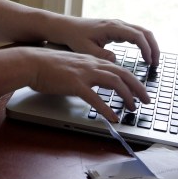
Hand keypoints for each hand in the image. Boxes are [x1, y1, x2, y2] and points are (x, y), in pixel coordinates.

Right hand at [28, 47, 150, 123]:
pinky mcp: (75, 84)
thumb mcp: (71, 65)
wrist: (31, 62)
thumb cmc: (47, 66)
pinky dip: (106, 108)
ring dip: (127, 96)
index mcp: (91, 61)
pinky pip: (95, 98)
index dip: (133, 80)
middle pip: (123, 74)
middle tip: (146, 100)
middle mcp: (91, 65)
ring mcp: (84, 74)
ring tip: (133, 108)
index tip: (139, 90)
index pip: (119, 69)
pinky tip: (113, 117)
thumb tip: (92, 84)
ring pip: (114, 83)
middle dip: (138, 88)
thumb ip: (84, 73)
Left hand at [54, 16, 159, 67]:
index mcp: (112, 27)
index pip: (137, 36)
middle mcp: (117, 24)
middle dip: (153, 47)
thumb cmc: (74, 37)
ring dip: (150, 45)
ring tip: (152, 61)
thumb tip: (115, 60)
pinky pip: (135, 34)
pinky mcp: (116, 29)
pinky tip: (143, 55)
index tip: (149, 62)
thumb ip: (101, 55)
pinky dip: (143, 43)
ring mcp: (118, 25)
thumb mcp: (86, 49)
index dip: (147, 49)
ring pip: (141, 32)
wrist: (66, 27)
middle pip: (144, 32)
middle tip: (156, 63)